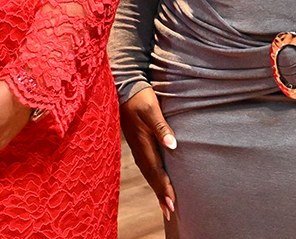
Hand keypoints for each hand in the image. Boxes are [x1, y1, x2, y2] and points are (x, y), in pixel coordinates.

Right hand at [121, 87, 177, 221]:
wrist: (123, 85)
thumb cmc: (139, 96)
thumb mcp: (151, 109)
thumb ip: (162, 127)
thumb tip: (172, 145)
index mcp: (142, 142)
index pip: (155, 170)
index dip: (163, 187)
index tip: (171, 203)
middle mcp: (138, 147)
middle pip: (150, 176)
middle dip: (160, 193)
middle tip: (169, 211)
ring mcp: (136, 145)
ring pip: (148, 172)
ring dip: (156, 187)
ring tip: (164, 201)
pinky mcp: (137, 141)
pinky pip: (145, 164)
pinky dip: (152, 176)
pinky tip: (156, 179)